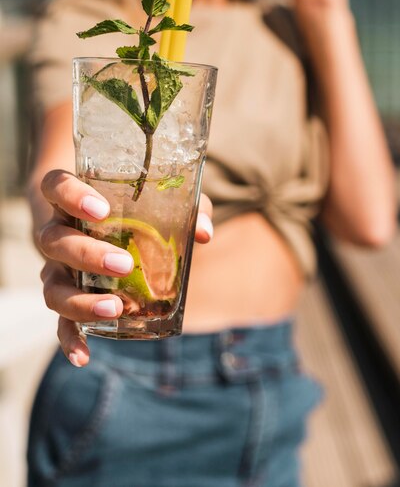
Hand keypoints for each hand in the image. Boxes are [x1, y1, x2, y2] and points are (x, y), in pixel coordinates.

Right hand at [38, 169, 212, 366]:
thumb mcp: (156, 199)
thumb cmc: (128, 204)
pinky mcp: (66, 295)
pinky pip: (59, 320)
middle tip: (123, 264)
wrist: (91, 219)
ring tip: (116, 308)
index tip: (101, 210)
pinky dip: (69, 339)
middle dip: (87, 254)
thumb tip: (203, 233)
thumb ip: (184, 207)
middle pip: (54, 241)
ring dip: (80, 300)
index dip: (72, 196)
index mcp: (70, 198)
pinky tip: (84, 357)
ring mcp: (56, 266)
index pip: (55, 186)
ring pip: (52, 285)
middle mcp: (56, 230)